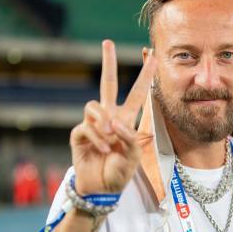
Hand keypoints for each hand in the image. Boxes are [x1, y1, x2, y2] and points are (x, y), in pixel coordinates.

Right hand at [70, 40, 154, 194]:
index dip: (145, 76)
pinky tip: (102, 149)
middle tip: (107, 42)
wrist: (101, 189)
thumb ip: (130, 137)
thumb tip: (113, 123)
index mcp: (126, 119)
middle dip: (107, 62)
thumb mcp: (134, 156)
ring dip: (103, 122)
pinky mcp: (79, 134)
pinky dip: (97, 138)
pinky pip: (87, 127)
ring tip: (109, 138)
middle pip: (106, 83)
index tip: (153, 57)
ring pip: (93, 106)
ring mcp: (93, 124)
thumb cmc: (120, 172)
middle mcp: (109, 117)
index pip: (137, 93)